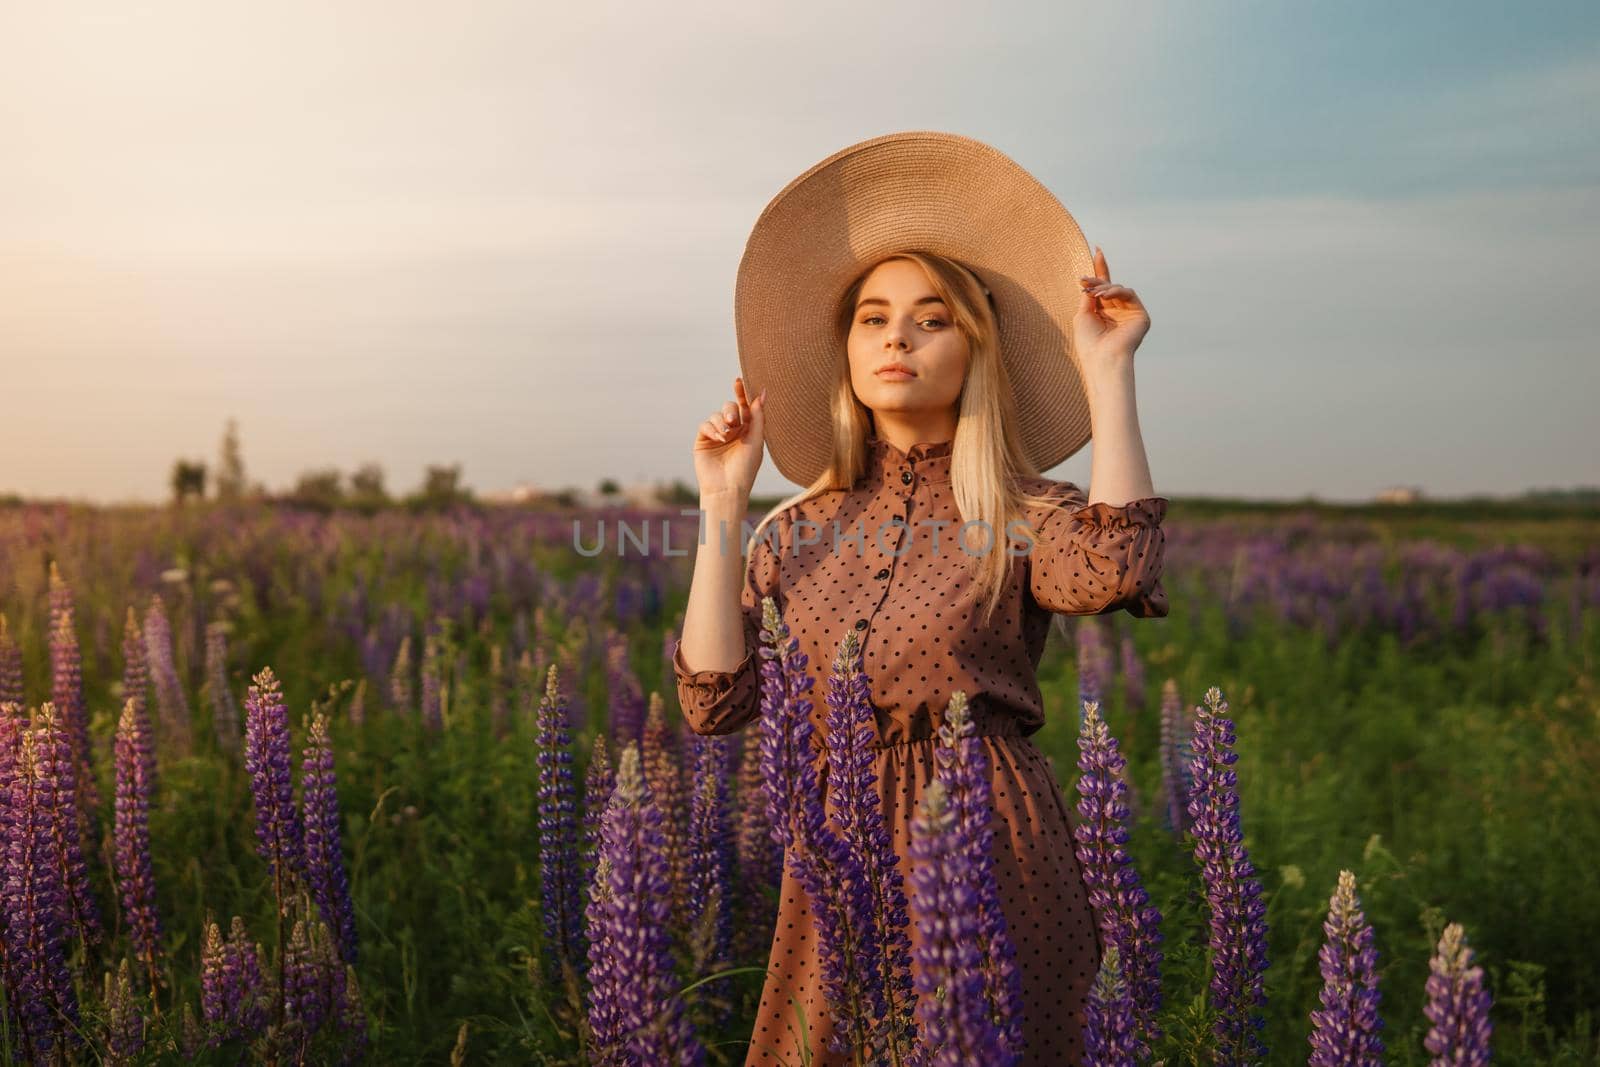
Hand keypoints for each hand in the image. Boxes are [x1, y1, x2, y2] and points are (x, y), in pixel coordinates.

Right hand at [692, 376, 766, 497]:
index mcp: (748, 430)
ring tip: (726, 434)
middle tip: (732, 420)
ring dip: (721, 421)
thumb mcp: (756, 440)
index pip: (745, 407)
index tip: (738, 381)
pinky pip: (705, 425)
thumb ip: (758, 416)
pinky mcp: (703, 441)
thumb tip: (763, 393)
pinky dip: (711, 428)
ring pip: (717, 415)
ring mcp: (717, 435)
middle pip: (729, 408)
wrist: (727, 488)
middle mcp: (732, 431)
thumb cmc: (746, 467)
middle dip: (730, 409)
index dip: (742, 393)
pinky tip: (718, 438)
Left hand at [1072, 245, 1150, 380]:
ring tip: (1094, 294)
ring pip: (1118, 289)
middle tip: (1084, 281)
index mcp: (1103, 313)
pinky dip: (1116, 291)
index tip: (1097, 250)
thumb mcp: (1083, 315)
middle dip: (1096, 280)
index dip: (1100, 270)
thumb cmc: (1089, 342)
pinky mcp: (1140, 315)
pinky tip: (1104, 296)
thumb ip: (1089, 296)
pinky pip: (1128, 294)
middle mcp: (1117, 312)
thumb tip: (1090, 281)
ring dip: (1104, 287)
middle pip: (1109, 286)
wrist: (1102, 358)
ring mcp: (1129, 313)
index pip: (1102, 288)